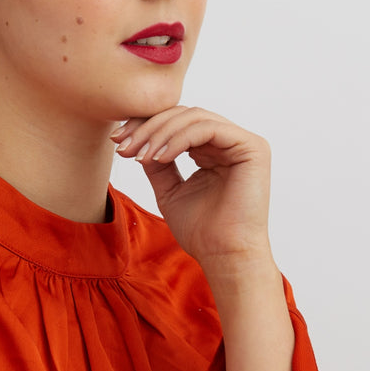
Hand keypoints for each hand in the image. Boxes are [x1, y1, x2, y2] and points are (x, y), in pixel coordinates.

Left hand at [111, 107, 273, 270]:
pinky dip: (179, 139)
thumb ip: (157, 161)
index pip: (177, 124)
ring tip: (140, 156)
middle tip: (123, 146)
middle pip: (183, 115)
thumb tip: (137, 139)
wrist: (222, 255)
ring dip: (159, 133)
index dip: (145, 127)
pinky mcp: (252, 147)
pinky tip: (159, 157)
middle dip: (147, 128)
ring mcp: (243, 142)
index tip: (117, 142)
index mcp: (213, 150)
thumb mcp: (168, 189)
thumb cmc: (200, 231)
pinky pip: (208, 128)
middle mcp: (229, 142)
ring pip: (193, 117)